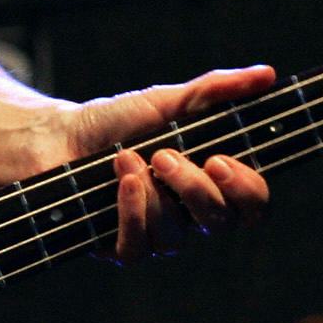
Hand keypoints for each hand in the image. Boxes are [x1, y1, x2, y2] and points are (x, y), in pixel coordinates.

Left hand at [43, 64, 276, 262]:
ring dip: (153, 194)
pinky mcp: (117, 248)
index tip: (221, 160)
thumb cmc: (113, 122)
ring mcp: (153, 235)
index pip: (252, 206)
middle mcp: (187, 216)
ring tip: (126, 158)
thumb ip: (214, 91)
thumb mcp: (165, 101)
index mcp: (208, 184)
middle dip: (196, 189)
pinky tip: (121, 180)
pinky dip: (132, 211)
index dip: (248, 191)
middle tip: (164, 155)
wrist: (55, 137)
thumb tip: (267, 74)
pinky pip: (138, 248)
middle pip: (220, 223)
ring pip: (176, 236)